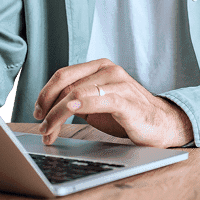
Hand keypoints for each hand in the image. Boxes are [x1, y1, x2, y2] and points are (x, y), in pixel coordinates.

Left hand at [32, 59, 193, 147]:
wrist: (162, 123)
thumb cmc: (128, 114)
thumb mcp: (98, 103)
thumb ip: (77, 98)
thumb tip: (48, 107)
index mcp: (100, 67)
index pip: (63, 75)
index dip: (44, 94)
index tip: (37, 112)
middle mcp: (108, 70)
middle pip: (65, 84)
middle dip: (47, 106)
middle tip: (41, 125)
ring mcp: (118, 83)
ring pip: (75, 94)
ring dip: (56, 115)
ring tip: (50, 132)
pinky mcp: (126, 101)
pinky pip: (97, 99)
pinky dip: (79, 105)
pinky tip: (69, 112)